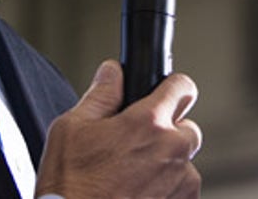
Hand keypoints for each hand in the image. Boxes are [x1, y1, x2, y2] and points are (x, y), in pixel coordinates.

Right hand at [36, 60, 201, 197]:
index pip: (182, 87)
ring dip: (166, 165)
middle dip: (166, 133)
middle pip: (186, 128)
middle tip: (134, 147)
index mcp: (148, 123)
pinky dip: (166, 191)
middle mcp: (172, 150)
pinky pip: (182, 190)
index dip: (171, 88)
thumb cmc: (71, 187)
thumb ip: (100, 95)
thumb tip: (112, 72)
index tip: (163, 94)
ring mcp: (182, 182)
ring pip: (183, 162)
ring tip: (131, 179)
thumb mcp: (71, 129)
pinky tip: (137, 195)